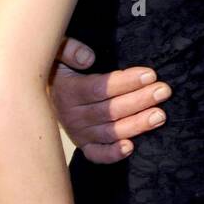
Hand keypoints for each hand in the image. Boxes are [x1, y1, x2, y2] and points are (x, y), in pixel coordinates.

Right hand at [49, 37, 172, 163]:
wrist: (40, 96)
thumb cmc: (58, 68)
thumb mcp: (57, 51)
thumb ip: (69, 49)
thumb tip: (88, 59)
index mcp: (68, 91)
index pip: (100, 88)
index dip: (125, 82)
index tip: (150, 74)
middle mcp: (72, 115)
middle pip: (110, 110)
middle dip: (140, 100)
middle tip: (163, 91)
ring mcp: (78, 133)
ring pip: (110, 132)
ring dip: (136, 125)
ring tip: (160, 116)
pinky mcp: (83, 145)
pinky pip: (96, 154)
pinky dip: (112, 154)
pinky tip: (130, 147)